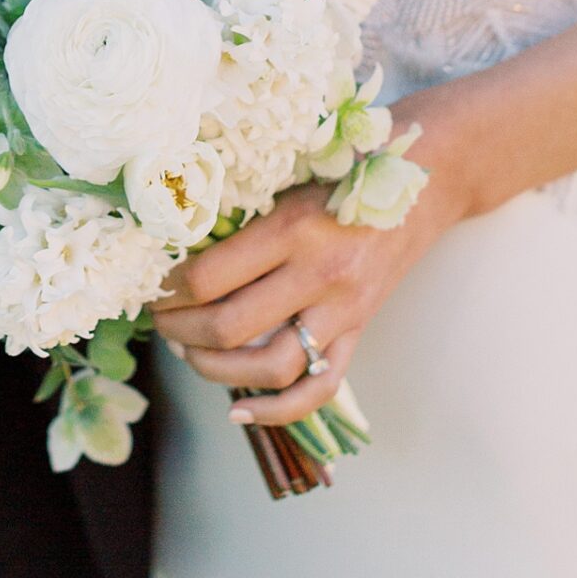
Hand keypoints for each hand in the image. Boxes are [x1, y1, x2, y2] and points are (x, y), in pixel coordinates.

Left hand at [150, 172, 457, 429]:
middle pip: (230, 327)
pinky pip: (318, 387)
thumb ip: (244, 209)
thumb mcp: (289, 174)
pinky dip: (277, 410)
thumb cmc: (345, 166)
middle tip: (158, 319)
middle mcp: (318, 274)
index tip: (152, 285)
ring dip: (214, 370)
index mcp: (292, 227)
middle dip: (179, 330)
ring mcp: (342, 310)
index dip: (168, 290)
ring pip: (268, 367)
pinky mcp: (358, 332)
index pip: (210, 277)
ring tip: (187, 352)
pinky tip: (239, 411)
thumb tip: (174, 241)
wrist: (424, 180)